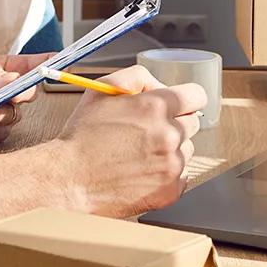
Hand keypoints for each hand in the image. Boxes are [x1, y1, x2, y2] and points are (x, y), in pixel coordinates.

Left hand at [0, 50, 50, 143]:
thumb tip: (12, 79)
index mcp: (9, 69)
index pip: (37, 64)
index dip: (53, 63)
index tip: (63, 63)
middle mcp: (11, 91)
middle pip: (33, 93)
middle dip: (24, 93)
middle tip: (13, 93)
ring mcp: (4, 112)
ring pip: (16, 116)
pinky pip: (3, 134)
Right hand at [54, 65, 205, 217]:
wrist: (70, 179)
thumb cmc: (83, 135)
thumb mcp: (102, 89)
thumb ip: (137, 76)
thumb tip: (160, 84)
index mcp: (155, 107)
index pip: (197, 96)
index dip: (185, 98)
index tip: (178, 105)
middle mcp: (169, 135)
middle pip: (193, 122)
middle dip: (174, 122)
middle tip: (147, 130)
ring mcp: (172, 165)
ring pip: (187, 149)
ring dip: (170, 148)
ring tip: (140, 152)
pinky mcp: (171, 190)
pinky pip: (181, 175)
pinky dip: (166, 172)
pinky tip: (142, 170)